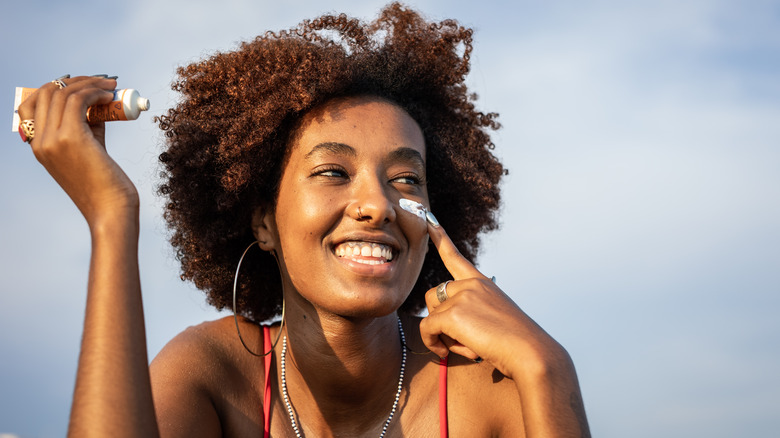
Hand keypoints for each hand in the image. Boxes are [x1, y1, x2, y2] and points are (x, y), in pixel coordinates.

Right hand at [17, 76, 138, 225]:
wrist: (111, 210)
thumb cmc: (106, 184)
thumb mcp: (90, 149)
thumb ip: (87, 125)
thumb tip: (97, 101)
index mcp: (38, 146)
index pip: (31, 104)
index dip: (55, 88)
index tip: (82, 85)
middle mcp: (40, 142)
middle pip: (48, 92)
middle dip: (77, 81)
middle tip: (102, 81)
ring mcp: (52, 140)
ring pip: (63, 93)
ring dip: (90, 83)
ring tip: (112, 86)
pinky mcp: (71, 138)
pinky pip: (79, 100)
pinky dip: (95, 92)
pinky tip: (110, 95)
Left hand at [419, 217, 567, 380]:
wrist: (531, 353)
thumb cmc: (516, 344)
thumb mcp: (495, 319)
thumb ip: (472, 313)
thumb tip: (441, 322)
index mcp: (482, 284)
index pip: (455, 257)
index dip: (440, 238)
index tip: (428, 220)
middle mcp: (471, 284)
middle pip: (433, 297)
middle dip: (439, 320)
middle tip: (461, 341)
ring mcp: (462, 296)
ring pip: (430, 315)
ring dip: (440, 335)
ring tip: (466, 347)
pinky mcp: (453, 313)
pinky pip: (427, 329)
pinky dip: (432, 344)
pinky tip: (446, 353)